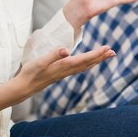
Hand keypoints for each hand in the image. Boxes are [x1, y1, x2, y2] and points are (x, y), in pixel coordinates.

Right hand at [0, 45, 114, 110]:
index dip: (96, 54)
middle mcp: (66, 70)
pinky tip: (89, 62)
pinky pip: (78, 68)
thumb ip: (53, 55)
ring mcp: (64, 73)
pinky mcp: (60, 73)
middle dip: (100, 57)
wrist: (24, 87)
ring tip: (106, 55)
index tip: (107, 48)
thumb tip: (66, 50)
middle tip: (113, 52)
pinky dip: (87, 64)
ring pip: (84, 66)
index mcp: (63, 66)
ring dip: (96, 60)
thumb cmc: (30, 73)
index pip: (84, 59)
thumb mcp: (40, 62)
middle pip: (87, 63)